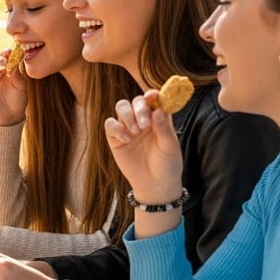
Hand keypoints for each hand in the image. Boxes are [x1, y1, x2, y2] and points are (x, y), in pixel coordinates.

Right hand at [103, 90, 184, 213]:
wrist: (155, 185)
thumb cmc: (167, 164)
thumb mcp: (170, 146)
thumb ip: (164, 127)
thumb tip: (158, 109)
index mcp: (158, 117)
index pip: (153, 100)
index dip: (152, 95)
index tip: (152, 95)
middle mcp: (142, 119)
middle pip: (135, 101)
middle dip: (139, 108)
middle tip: (145, 124)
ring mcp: (128, 127)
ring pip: (121, 107)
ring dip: (127, 115)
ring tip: (135, 131)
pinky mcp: (115, 138)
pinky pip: (110, 124)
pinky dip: (116, 127)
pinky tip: (126, 139)